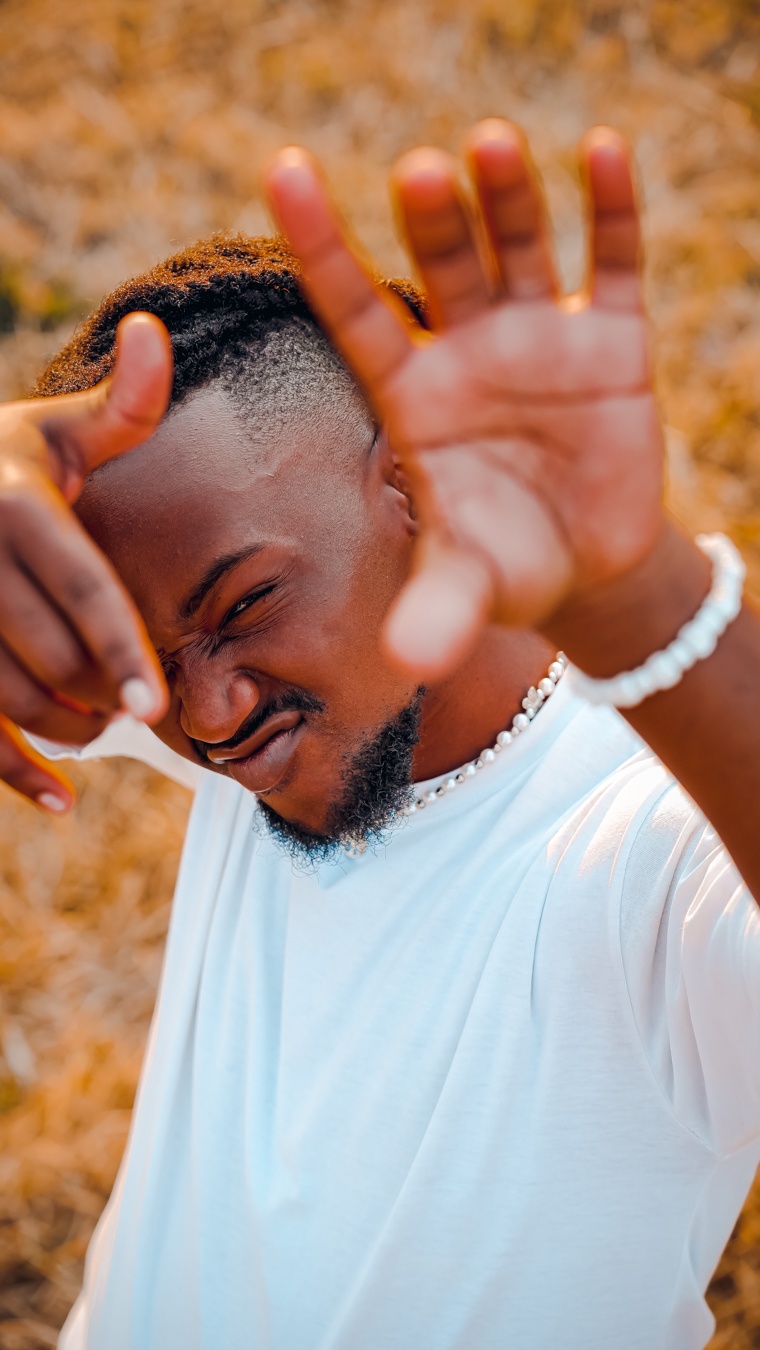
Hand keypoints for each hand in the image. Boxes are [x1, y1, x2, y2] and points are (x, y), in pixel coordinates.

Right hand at [0, 312, 170, 811]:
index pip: (79, 585)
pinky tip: (59, 800)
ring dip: (64, 730)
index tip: (154, 704)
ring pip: (4, 694)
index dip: (119, 647)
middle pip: (48, 652)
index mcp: (16, 502)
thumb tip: (154, 331)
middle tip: (143, 708)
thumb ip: (121, 405)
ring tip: (103, 732)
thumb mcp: (55, 430)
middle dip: (101, 692)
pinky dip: (11, 773)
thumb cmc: (2, 461)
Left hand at [265, 121, 664, 678]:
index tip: (284, 173)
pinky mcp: (612, 337)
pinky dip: (611, 210)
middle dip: (432, 221)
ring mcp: (539, 335)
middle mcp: (467, 349)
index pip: (354, 309)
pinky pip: (612, 262)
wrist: (588, 566)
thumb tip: (407, 660)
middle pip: (440, 265)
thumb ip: (439, 609)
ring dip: (507, 197)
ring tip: (491, 146)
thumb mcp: (469, 586)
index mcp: (412, 394)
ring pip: (518, 247)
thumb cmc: (506, 567)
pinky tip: (605, 150)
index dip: (322, 245)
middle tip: (420, 174)